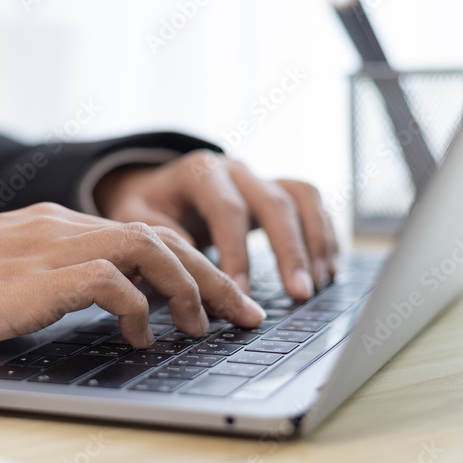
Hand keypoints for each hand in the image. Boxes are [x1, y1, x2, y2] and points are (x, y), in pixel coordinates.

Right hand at [0, 202, 264, 353]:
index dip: (193, 264)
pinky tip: (142, 334)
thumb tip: (111, 307)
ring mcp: (47, 247)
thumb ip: (58, 282)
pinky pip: (108, 280)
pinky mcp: (32, 278)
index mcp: (57, 225)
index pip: (145, 232)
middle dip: (214, 275)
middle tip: (245, 313)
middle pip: (162, 236)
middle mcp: (61, 226)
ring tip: (204, 325)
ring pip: (148, 248)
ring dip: (189, 287)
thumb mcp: (10, 279)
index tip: (223, 298)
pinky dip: (138, 306)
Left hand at [94, 150, 338, 300]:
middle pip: (273, 202)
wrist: (157, 187)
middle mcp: (235, 168)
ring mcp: (259, 175)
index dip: (237, 252)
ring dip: (315, 241)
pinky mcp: (275, 187)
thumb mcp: (134, 217)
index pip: (227, 210)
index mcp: (199, 171)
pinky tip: (328, 268)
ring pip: (300, 197)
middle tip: (299, 294)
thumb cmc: (147, 208)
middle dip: (290, 251)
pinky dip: (323, 233)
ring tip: (319, 284)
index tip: (241, 291)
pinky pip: (310, 202)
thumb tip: (191, 267)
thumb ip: (157, 236)